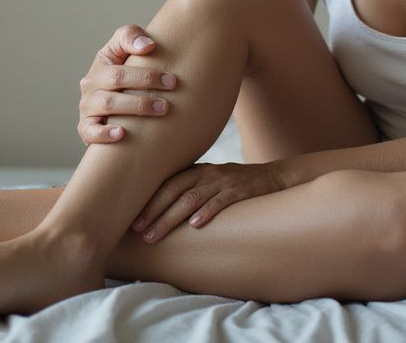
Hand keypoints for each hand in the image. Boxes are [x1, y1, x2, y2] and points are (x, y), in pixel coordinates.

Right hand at [77, 24, 177, 143]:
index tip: (171, 81)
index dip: (146, 76)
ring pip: (107, 108)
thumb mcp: (124, 48)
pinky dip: (103, 134)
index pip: (119, 71)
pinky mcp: (85, 129)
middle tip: (167, 103)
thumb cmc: (126, 71)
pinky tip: (121, 134)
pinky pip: (90, 132)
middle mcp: (90, 87)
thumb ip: (131, 36)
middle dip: (143, 96)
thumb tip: (148, 45)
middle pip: (114, 89)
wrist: (116, 98)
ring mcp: (87, 108)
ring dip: (134, 110)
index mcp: (100, 66)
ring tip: (158, 113)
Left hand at [131, 162, 285, 242]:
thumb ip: (189, 189)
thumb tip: (159, 212)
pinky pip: (220, 201)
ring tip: (156, 234)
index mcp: (195, 170)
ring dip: (171, 218)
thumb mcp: (209, 181)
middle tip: (139, 231)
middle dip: (154, 212)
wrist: (272, 177)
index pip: (165, 184)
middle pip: (173, 191)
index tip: (132, 220)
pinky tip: (195, 225)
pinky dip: (207, 212)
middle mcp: (205, 173)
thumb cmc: (234, 185)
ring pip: (191, 199)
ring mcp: (222, 181)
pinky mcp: (239, 191)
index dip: (148, 202)